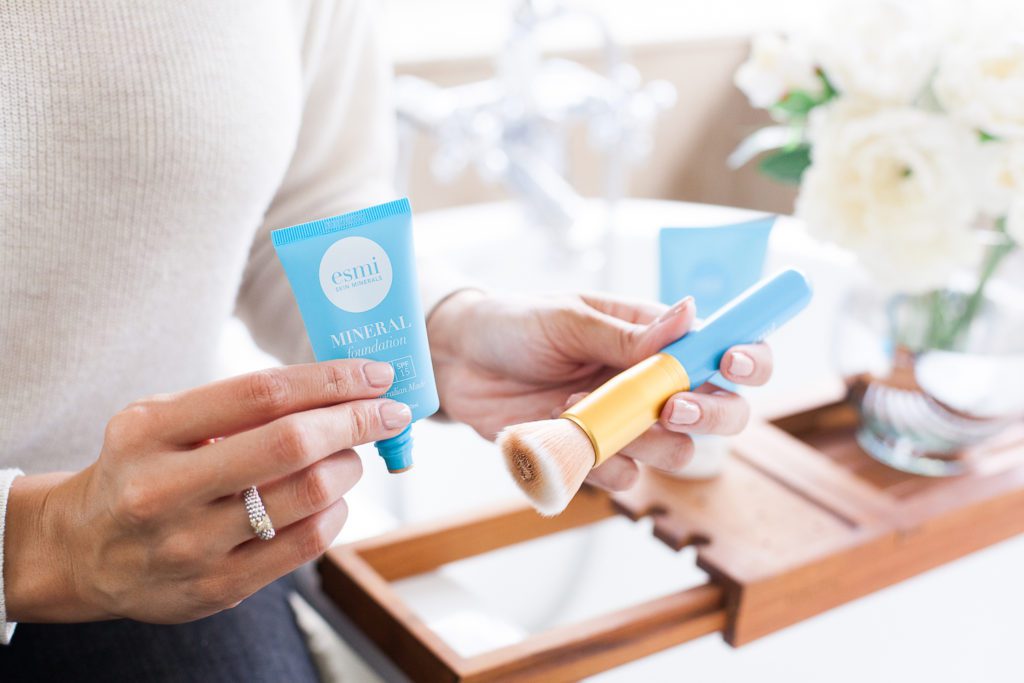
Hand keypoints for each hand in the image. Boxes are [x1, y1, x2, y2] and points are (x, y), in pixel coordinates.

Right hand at [5, 360, 410, 622]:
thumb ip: (235, 406)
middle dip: (356, 421)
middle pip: (292, 444)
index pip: (262, 393)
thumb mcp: (162, 422)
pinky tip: (332, 498)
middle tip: (386, 412)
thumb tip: (334, 387)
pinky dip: (335, 512)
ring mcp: (191, 545)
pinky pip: (305, 544)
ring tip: (350, 455)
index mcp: (149, 431)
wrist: (83, 552)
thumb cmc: (140, 469)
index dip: (331, 380)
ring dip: (349, 467)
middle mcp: (165, 489)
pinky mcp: (216, 587)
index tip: (375, 375)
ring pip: (308, 496)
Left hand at [428, 290, 771, 490]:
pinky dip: (599, 464)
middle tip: (670, 407)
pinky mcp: (593, 455)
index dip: (746, 360)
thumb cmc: (513, 324)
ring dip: (644, 441)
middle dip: (709, 414)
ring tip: (582, 409)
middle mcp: (649, 383)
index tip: (730, 365)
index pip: (723, 350)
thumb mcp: (567, 319)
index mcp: (653, 338)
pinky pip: (623, 477)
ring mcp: (624, 422)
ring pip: (676, 452)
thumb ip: (628, 333)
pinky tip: (561, 432)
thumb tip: (691, 313)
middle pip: (720, 412)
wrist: (457, 362)